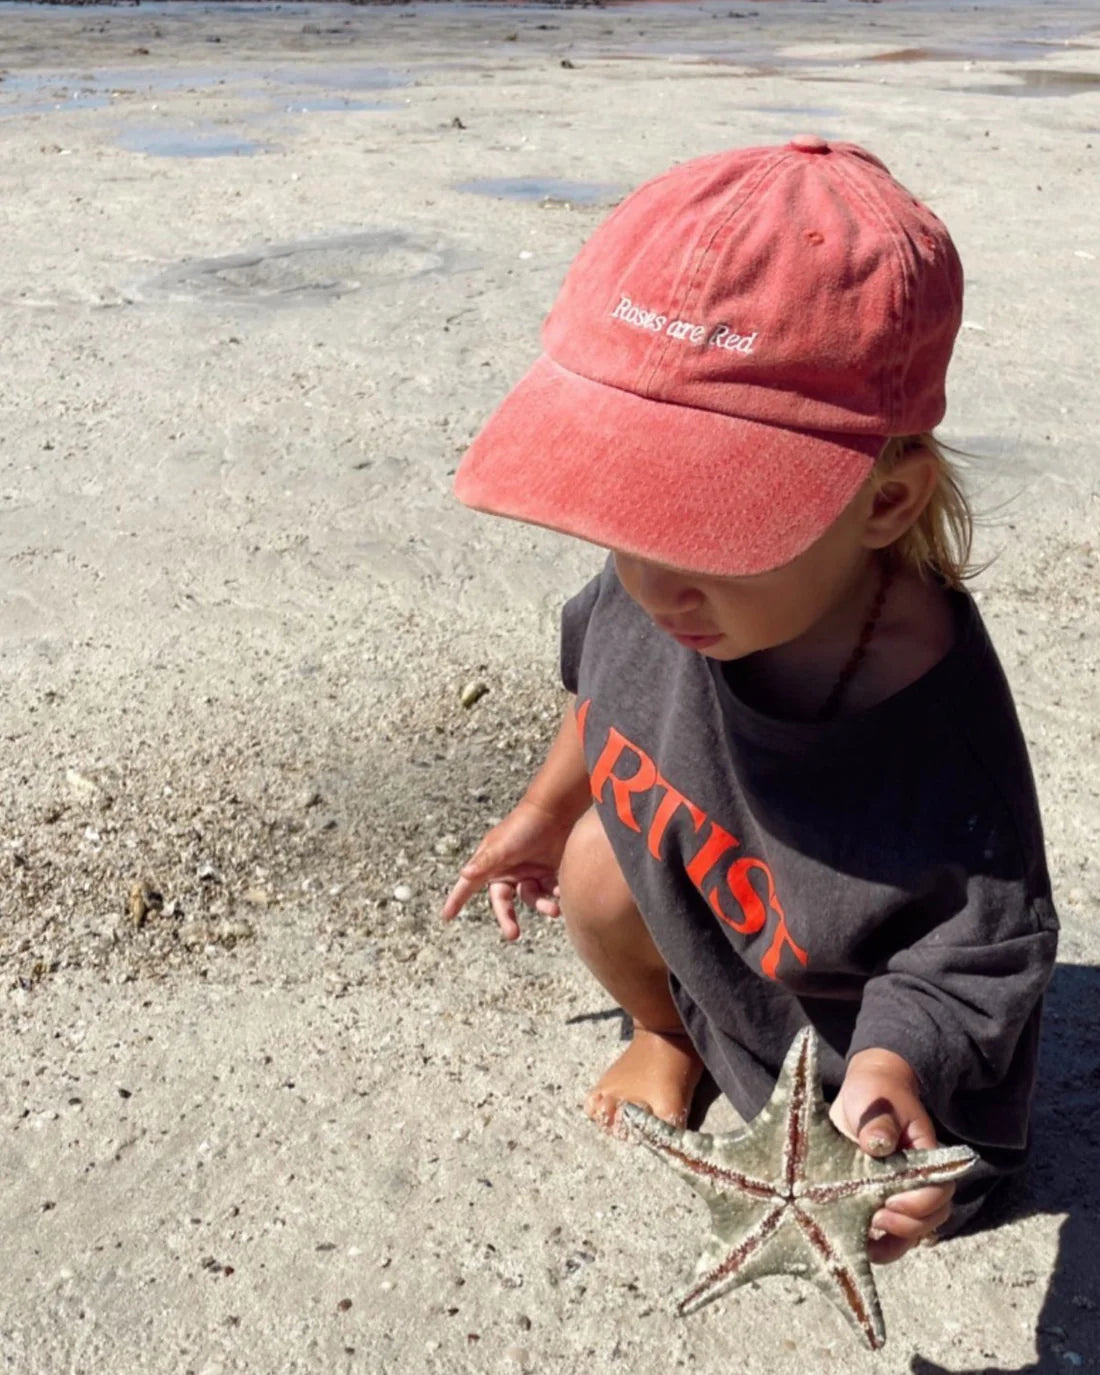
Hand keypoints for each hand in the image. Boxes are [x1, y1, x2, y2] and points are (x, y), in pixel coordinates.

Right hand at [441, 798, 577, 941]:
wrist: (554, 812)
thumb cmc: (523, 827)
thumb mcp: (502, 846)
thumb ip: (485, 862)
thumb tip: (464, 875)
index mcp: (491, 865)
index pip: (469, 886)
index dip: (457, 900)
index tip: (446, 917)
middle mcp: (508, 872)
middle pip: (504, 903)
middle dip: (507, 919)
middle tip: (512, 934)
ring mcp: (528, 873)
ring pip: (531, 898)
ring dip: (541, 905)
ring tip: (554, 909)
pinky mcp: (548, 873)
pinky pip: (549, 892)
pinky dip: (555, 894)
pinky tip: (562, 892)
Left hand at [830, 1048, 954, 1263]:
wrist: (864, 1096)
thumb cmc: (873, 1094)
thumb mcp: (874, 1100)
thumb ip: (878, 1121)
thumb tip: (879, 1144)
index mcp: (926, 1155)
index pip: (938, 1189)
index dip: (919, 1202)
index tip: (890, 1201)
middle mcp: (920, 1180)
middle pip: (931, 1217)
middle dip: (906, 1226)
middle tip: (876, 1218)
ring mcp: (903, 1195)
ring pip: (914, 1233)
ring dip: (893, 1243)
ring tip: (865, 1242)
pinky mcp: (883, 1204)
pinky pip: (892, 1237)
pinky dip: (880, 1247)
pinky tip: (860, 1248)